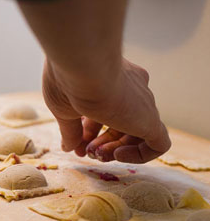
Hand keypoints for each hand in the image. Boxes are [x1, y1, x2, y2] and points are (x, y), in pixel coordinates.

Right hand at [42, 57, 170, 163]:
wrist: (82, 64)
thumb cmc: (67, 79)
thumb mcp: (63, 108)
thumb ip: (70, 130)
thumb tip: (69, 147)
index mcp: (111, 79)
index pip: (106, 110)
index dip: (90, 132)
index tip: (77, 144)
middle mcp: (131, 88)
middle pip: (122, 123)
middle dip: (102, 142)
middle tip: (85, 152)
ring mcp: (142, 103)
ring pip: (138, 133)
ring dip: (115, 150)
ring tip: (96, 154)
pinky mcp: (150, 119)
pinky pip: (158, 144)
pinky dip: (139, 155)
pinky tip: (116, 154)